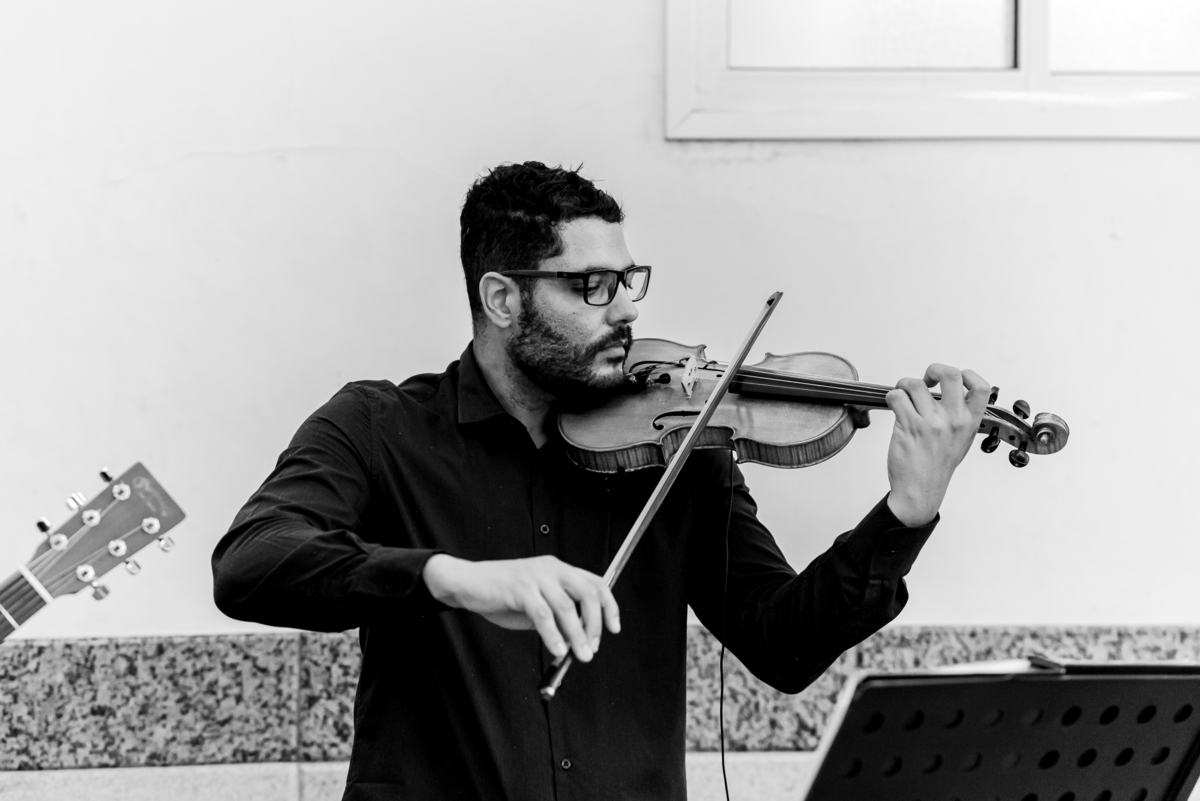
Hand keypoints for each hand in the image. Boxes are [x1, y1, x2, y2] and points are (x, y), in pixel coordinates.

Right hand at [421, 554, 620, 661]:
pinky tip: (557, 650)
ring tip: (580, 655)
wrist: (468, 583)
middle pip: (587, 593)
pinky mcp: (519, 588)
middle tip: (593, 648)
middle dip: (595, 624)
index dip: (609, 606)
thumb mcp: (537, 604)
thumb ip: (558, 617)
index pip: (595, 583)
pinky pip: (542, 614)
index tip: (614, 628)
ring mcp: (535, 576)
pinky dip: (553, 635)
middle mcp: (551, 569)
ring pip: (566, 607)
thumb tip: (579, 640)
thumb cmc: (503, 594)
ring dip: (576, 635)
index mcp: (559, 569)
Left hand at [884, 363, 990, 526]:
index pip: (981, 387)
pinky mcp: (909, 426)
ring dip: (904, 385)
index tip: (955, 378)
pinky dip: (892, 397)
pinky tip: (895, 406)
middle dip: (934, 369)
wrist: (920, 490)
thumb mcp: (961, 441)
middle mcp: (953, 420)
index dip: (967, 375)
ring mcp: (931, 423)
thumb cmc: (938, 466)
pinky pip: (897, 397)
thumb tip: (954, 393)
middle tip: (926, 379)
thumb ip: (961, 417)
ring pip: (915, 384)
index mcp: (969, 422)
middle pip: (950, 375)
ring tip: (904, 396)